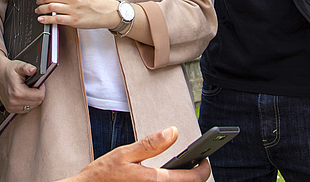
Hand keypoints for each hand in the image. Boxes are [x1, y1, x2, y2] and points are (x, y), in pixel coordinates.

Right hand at [0, 50, 44, 113]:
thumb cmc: (9, 70)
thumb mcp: (19, 66)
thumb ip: (27, 68)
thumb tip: (33, 70)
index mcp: (18, 92)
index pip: (39, 97)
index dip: (42, 89)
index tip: (39, 83)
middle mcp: (14, 102)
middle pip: (36, 103)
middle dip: (38, 94)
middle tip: (34, 86)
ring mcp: (11, 107)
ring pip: (31, 107)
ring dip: (33, 100)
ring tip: (30, 90)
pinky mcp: (10, 109)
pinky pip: (25, 110)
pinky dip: (28, 104)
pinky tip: (25, 95)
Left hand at [36, 0, 117, 29]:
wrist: (102, 12)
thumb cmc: (89, 0)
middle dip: (39, 0)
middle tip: (37, 1)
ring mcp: (72, 9)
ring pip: (50, 8)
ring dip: (41, 9)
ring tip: (38, 10)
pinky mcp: (73, 20)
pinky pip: (56, 19)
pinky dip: (46, 19)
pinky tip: (42, 19)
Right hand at [61, 127, 210, 181]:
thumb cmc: (103, 174)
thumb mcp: (125, 153)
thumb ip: (151, 144)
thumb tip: (173, 132)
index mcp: (154, 181)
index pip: (192, 180)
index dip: (203, 170)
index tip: (206, 159)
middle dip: (195, 176)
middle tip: (196, 161)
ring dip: (183, 181)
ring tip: (184, 168)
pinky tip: (168, 176)